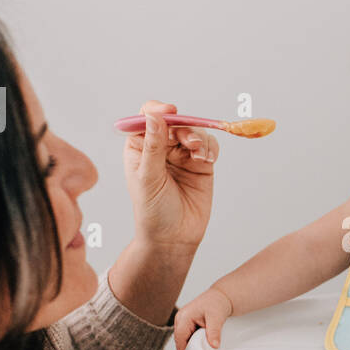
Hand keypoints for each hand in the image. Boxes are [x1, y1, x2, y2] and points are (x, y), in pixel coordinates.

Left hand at [123, 100, 219, 251]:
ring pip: (193, 131)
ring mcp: (182, 155)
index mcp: (139, 147)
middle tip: (189, 142)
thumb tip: (154, 116)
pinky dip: (210, 147)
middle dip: (183, 127)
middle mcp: (160, 147)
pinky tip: (207, 159)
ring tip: (199, 155)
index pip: (147, 118)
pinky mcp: (201, 164)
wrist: (174, 238)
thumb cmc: (153, 212)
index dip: (157, 111)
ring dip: (199, 138)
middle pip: (174, 122)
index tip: (169, 111)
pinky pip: (209, 145)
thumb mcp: (148, 178)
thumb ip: (153, 146)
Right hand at [174, 285, 232, 349]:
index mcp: (184, 317)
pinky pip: (187, 338)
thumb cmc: (218, 303)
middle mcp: (181, 319)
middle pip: (179, 341)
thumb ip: (214, 331)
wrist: (221, 297)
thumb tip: (213, 345)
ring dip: (188, 348)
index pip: (180, 338)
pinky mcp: (188, 325)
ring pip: (183, 340)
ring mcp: (183, 322)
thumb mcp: (217, 317)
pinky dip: (192, 344)